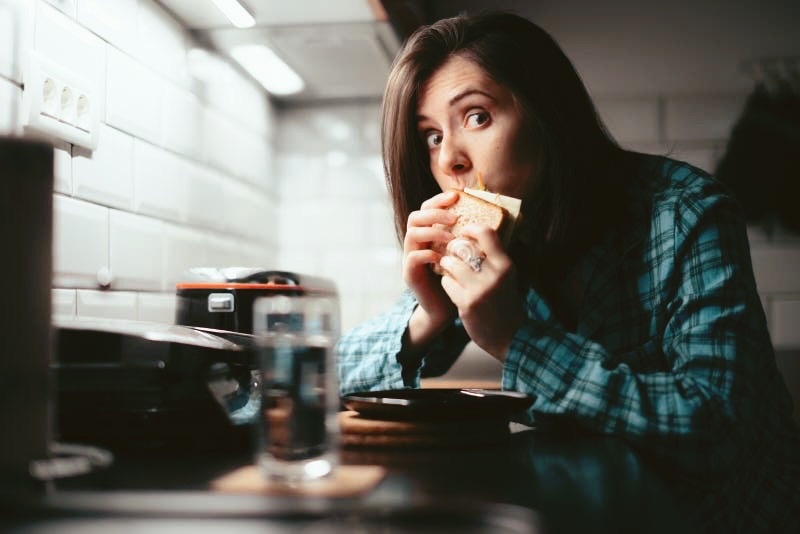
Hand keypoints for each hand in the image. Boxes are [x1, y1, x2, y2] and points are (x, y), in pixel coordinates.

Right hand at [402, 191, 459, 343]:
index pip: (427, 209)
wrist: (446, 310)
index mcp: (428, 235)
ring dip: (433, 232)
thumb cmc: (459, 281)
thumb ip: (468, 238)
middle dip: (435, 213)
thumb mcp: (465, 254)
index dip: (439, 200)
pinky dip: (427, 254)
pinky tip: (442, 258)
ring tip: (451, 238)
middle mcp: (416, 244)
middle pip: (415, 217)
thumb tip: (489, 219)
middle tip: (454, 218)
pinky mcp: (410, 274)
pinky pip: (413, 257)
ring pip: (412, 234)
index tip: (456, 196)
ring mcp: (410, 258)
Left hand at [438, 223, 525, 360]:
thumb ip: (495, 257)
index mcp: (506, 265)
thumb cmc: (504, 302)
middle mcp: (494, 276)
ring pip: (450, 265)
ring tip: (450, 269)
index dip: (471, 228)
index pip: (487, 233)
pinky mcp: (466, 304)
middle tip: (451, 252)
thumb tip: (478, 232)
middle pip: (462, 248)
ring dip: (447, 266)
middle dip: (453, 249)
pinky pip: (447, 283)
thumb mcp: (507, 277)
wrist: (507, 336)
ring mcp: (479, 290)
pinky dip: (446, 283)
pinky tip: (452, 287)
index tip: (464, 231)